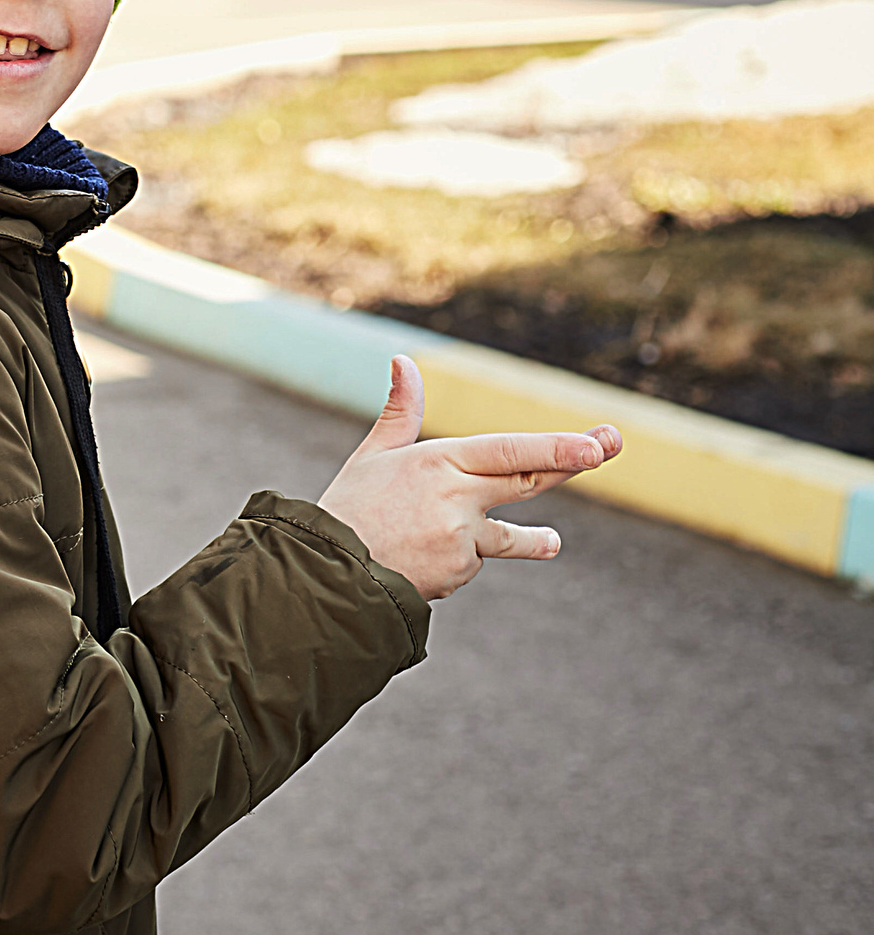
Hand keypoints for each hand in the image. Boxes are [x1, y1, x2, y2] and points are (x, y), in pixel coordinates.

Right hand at [316, 356, 621, 600]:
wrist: (327, 572)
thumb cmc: (350, 506)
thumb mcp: (373, 455)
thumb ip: (400, 411)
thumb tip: (404, 361)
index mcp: (437, 462)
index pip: (510, 451)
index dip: (556, 448)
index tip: (594, 444)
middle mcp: (456, 498)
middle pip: (527, 480)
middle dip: (572, 463)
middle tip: (606, 448)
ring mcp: (460, 540)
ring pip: (509, 537)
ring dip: (534, 541)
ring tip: (552, 542)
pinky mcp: (458, 573)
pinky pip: (471, 561)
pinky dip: (456, 558)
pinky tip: (421, 559)